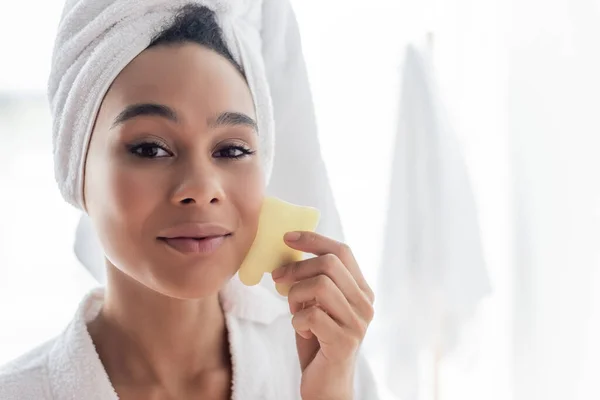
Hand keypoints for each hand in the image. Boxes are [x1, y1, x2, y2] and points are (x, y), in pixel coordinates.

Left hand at [271, 231, 374, 399]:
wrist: (326, 385)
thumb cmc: (318, 341)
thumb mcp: (317, 305)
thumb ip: (313, 281)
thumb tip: (289, 251)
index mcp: (361, 290)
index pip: (342, 251)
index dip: (313, 239)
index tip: (287, 238)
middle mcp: (365, 304)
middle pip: (330, 264)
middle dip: (297, 267)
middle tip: (277, 276)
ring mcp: (357, 323)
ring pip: (320, 285)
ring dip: (295, 294)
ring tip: (293, 309)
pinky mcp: (344, 342)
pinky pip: (311, 315)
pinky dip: (296, 320)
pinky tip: (299, 329)